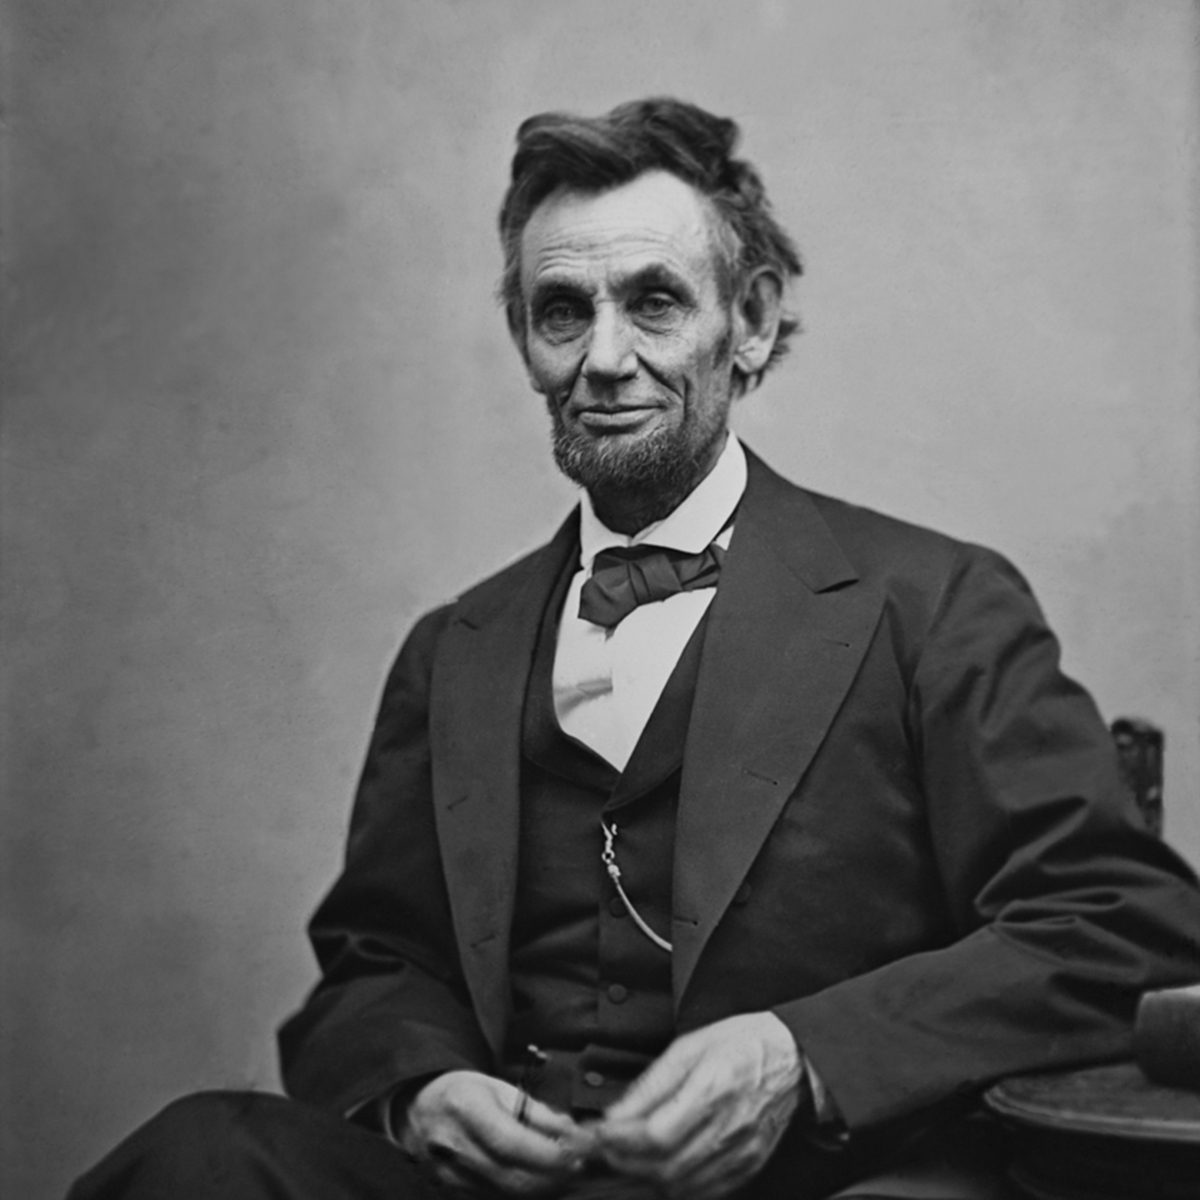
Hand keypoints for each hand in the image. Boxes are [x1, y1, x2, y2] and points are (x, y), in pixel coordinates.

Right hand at [402, 1070, 592, 1194]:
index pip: (511, 1142)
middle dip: (553, 1177)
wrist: (418, 1110)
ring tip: (565, 1175)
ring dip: (543, 1190)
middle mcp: (454, 1147)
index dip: (547, 1154)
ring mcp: (450, 1176)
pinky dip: (524, 1196)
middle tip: (579, 1167)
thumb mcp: (499, 1088)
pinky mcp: (453, 1194)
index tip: (576, 1153)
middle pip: (511, 1177)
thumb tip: (572, 1133)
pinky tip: (541, 1184)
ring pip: (507, 1196)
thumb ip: (537, 1112)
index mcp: (465, 1109)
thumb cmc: (463, 1093)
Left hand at [592, 1012, 804, 1199]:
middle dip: (626, 1161)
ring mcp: (742, 1151)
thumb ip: (651, 1084)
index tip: (600, 1132)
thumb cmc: (741, 1044)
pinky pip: (706, 1192)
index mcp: (712, 1087)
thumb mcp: (689, 1046)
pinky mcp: (749, 1165)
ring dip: (647, 1176)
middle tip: (606, 1147)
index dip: (621, 1140)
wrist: (791, 1057)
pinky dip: (677, 1187)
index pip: (657, 1134)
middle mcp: (729, 1126)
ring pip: (682, 1186)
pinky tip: (662, 1168)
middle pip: (666, 1166)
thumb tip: (616, 1114)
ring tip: (629, 1156)